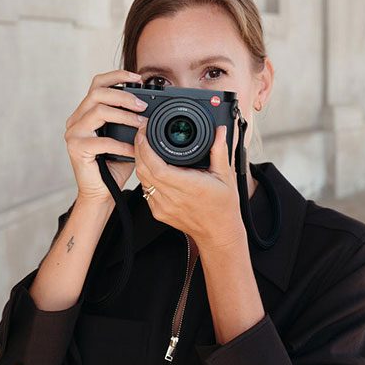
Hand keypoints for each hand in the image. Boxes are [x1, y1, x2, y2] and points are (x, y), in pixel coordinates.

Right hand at [64, 69, 148, 203]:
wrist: (101, 193)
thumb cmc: (113, 165)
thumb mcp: (124, 137)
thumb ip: (130, 120)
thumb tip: (150, 106)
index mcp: (85, 113)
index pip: (97, 84)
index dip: (117, 76)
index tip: (137, 78)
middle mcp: (75, 120)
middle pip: (97, 93)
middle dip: (123, 96)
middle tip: (143, 105)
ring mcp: (73, 133)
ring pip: (98, 111)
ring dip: (124, 116)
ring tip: (141, 124)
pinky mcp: (75, 148)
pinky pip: (102, 140)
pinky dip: (121, 144)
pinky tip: (134, 150)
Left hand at [134, 119, 246, 249]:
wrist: (218, 233)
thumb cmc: (223, 206)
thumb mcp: (226, 176)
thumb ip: (219, 151)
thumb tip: (219, 131)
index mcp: (188, 187)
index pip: (157, 167)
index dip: (146, 149)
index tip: (145, 134)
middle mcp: (172, 198)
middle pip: (143, 171)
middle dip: (139, 149)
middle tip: (142, 134)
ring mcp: (162, 207)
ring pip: (142, 180)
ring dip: (140, 162)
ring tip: (145, 147)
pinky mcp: (158, 212)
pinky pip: (145, 190)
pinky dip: (145, 176)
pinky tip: (151, 167)